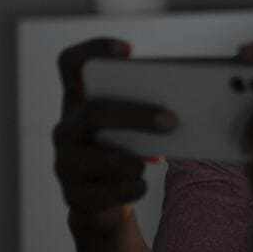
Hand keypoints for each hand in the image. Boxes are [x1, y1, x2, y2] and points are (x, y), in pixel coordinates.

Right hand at [51, 37, 178, 238]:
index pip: (72, 64)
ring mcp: (65, 163)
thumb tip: (186, 102)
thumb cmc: (127, 152)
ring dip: (133, 159)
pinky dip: (130, 188)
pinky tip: (141, 184)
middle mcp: (66, 128)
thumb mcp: (132, 127)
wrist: (105, 202)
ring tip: (157, 158)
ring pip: (100, 157)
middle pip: (95, 112)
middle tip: (173, 120)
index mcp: (79, 102)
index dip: (94, 50)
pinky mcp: (75, 196)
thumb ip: (146, 107)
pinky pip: (106, 193)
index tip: (130, 50)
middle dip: (137, 115)